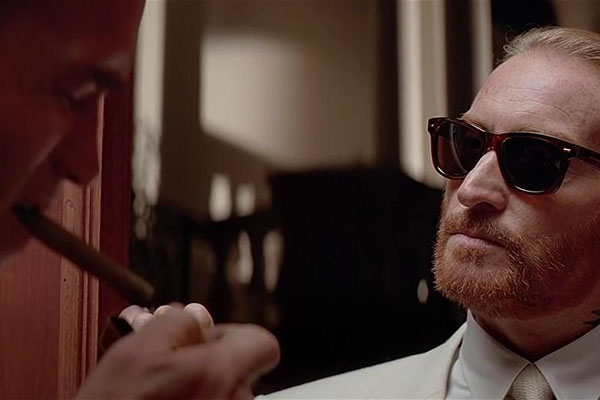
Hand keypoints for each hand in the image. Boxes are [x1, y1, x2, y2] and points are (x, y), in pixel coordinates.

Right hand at [76, 304, 279, 398]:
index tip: (204, 340)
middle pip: (237, 369)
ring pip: (220, 393)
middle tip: (168, 363)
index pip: (263, 344)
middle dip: (206, 360)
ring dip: (196, 385)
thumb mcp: (136, 352)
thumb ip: (178, 323)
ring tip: (157, 391)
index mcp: (221, 375)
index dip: (232, 335)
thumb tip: (196, 320)